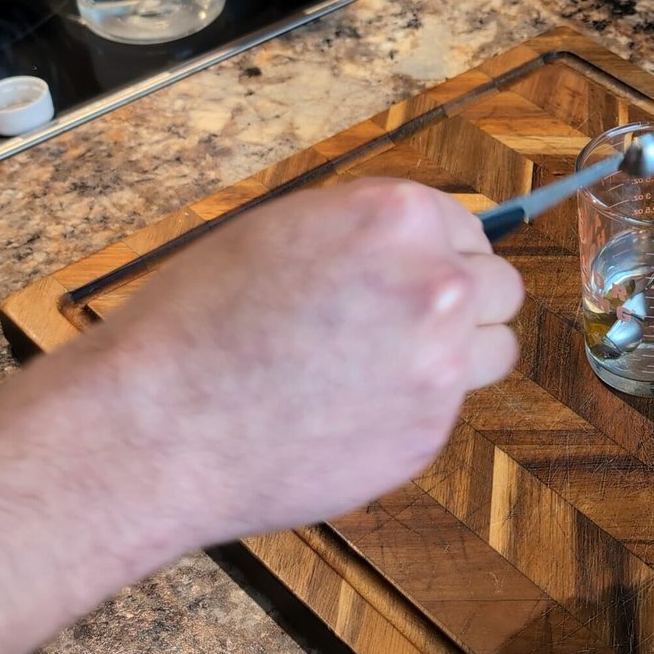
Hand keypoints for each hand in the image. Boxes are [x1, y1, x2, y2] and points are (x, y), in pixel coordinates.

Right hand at [71, 178, 523, 547]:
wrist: (156, 425)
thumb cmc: (197, 322)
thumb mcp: (284, 232)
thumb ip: (367, 235)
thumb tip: (425, 244)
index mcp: (396, 219)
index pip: (467, 227)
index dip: (435, 252)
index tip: (411, 273)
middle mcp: (434, 286)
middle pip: (497, 286)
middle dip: (458, 300)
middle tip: (400, 322)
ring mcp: (439, 366)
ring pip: (494, 349)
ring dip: (457, 354)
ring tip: (383, 366)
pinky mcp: (428, 434)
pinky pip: (448, 408)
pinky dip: (414, 408)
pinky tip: (350, 410)